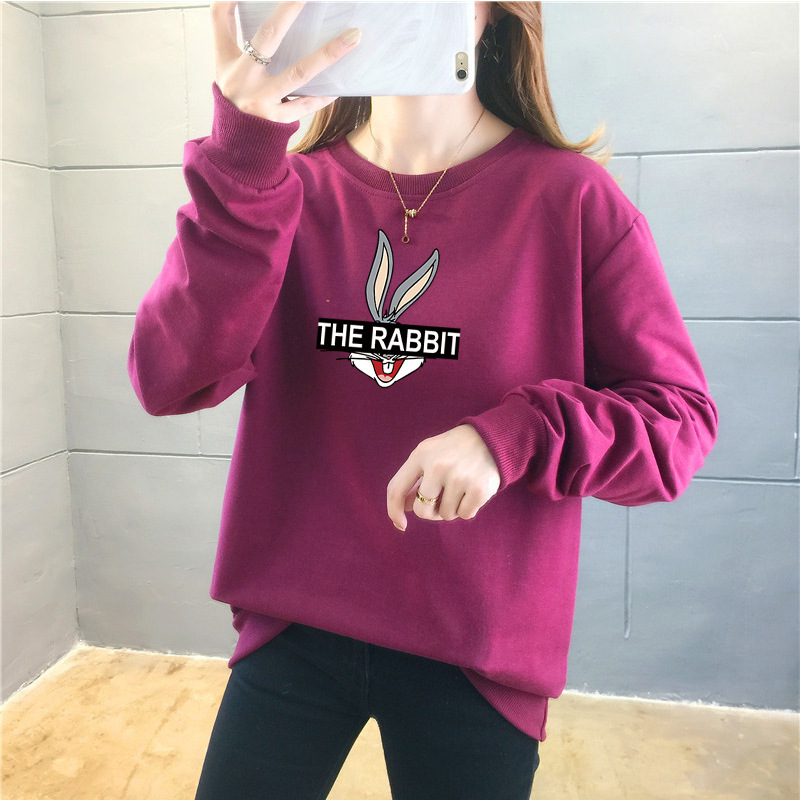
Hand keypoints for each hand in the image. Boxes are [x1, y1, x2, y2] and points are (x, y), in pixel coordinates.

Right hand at [211, 2, 360, 122]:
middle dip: (288, 11)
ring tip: (353, 37)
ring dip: (328, 54)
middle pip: (268, 38)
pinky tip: (340, 85)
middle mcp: (243, 78)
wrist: (236, 142)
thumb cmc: (234, 92)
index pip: (224, 17)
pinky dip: (323, 95)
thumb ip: (227, 27)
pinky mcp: (277, 120)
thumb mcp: (224, 61)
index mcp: (229, 59)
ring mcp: (261, 100)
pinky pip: (306, 104)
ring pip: (299, 72)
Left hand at [387, 425, 500, 531]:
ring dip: (452, 508)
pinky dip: (468, 508)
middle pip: (422, 510)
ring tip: (460, 489)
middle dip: (430, 512)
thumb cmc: (454, 450)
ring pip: (446, 515)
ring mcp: (459, 477)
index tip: (400, 524)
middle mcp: (438, 465)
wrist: (492, 438)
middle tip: (441, 501)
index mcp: (421, 454)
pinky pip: (465, 515)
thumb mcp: (430, 454)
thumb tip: (404, 507)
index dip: (394, 511)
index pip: (396, 489)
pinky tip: (472, 491)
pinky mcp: (478, 489)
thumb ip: (414, 479)